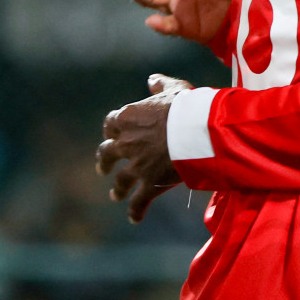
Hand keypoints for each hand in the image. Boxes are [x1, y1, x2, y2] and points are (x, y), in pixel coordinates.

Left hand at [95, 74, 192, 223]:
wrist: (195, 131)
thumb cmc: (187, 106)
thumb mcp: (175, 89)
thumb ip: (160, 85)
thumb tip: (151, 80)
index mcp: (129, 118)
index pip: (111, 123)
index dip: (112, 129)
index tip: (112, 133)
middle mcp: (126, 142)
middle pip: (107, 153)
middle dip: (104, 161)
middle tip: (104, 168)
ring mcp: (136, 165)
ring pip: (120, 181)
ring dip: (117, 189)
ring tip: (115, 195)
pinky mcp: (149, 183)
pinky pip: (138, 201)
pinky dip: (135, 211)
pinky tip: (134, 218)